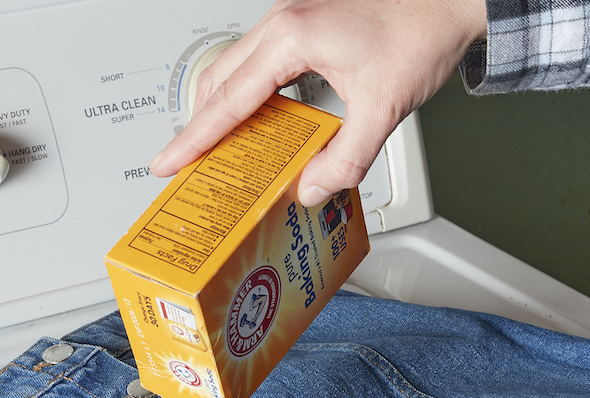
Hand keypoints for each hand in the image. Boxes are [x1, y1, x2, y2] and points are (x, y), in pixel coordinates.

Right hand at [149, 0, 486, 207]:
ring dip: (223, 109)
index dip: (194, 139)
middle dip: (199, 126)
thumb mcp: (383, 106)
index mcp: (291, 37)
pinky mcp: (304, 22)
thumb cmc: (421, 30)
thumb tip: (313, 188)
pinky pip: (259, 61)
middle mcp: (283, 21)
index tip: (168, 162)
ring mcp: (291, 18)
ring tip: (217, 149)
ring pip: (236, 68)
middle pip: (219, 80)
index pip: (228, 100)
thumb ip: (346, 156)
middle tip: (185, 164)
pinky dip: (248, 93)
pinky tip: (258, 119)